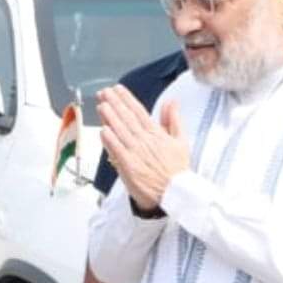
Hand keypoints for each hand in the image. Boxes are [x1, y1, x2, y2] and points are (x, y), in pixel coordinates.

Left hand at [97, 86, 189, 211]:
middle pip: (127, 118)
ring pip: (120, 131)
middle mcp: (145, 141)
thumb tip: (171, 102)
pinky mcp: (129, 166)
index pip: (139, 111)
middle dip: (114, 103)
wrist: (175, 193)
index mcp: (157, 133)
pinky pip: (118, 150)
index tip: (117, 89)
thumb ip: (173, 120)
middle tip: (104, 92)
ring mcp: (136, 153)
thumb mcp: (181, 141)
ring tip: (101, 105)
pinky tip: (103, 129)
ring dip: (110, 117)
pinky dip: (110, 140)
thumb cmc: (176, 169)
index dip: (127, 99)